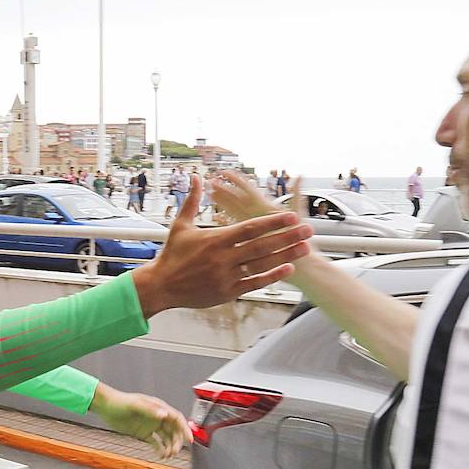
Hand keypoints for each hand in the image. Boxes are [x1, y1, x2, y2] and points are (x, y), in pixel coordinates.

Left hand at [90, 384, 190, 457]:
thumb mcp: (134, 405)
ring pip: (166, 438)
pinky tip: (160, 456)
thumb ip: (150, 409)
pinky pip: (156, 443)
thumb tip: (164, 415)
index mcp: (159, 408)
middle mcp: (157, 417)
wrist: (106, 406)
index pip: (177, 418)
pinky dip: (160, 449)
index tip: (190, 440)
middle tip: (174, 452)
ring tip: (168, 456)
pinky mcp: (144, 433)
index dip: (185, 429)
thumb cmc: (120, 402)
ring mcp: (151, 425)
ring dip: (169, 447)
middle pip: (174, 430)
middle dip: (176, 442)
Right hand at [132, 175, 311, 316]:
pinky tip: (288, 268)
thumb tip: (198, 177)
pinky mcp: (227, 292)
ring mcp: (227, 276)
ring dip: (286, 255)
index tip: (290, 216)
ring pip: (262, 264)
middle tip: (308, 230)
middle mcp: (224, 257)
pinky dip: (272, 276)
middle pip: (262, 245)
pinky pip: (254, 283)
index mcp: (215, 239)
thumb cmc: (172, 255)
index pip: (250, 228)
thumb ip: (192, 200)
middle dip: (288, 237)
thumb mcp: (181, 225)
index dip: (272, 222)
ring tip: (305, 248)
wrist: (160, 286)